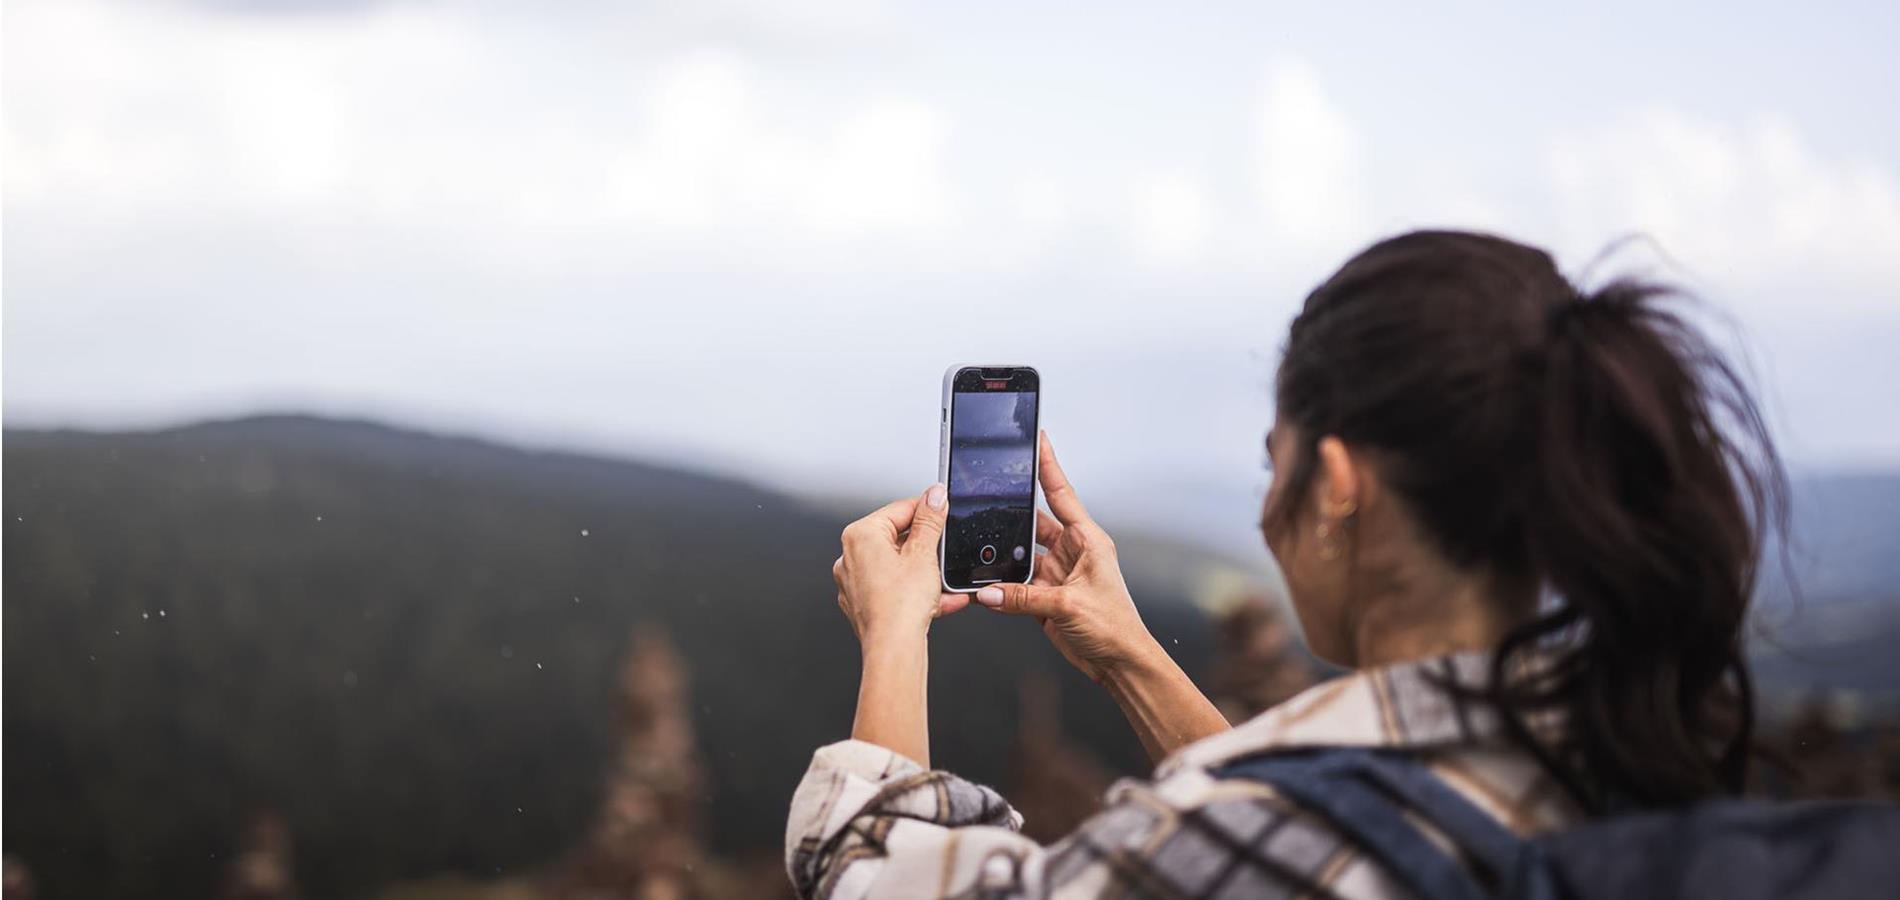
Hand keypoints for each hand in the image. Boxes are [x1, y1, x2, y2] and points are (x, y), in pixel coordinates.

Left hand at [832, 484, 968, 647]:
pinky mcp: (863, 604)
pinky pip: (893, 589)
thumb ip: (930, 520)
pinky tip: (940, 599)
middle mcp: (850, 557)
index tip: (943, 510)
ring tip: (945, 581)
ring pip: (897, 567)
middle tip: (945, 551)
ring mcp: (854, 583)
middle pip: (896, 539)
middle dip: (926, 548)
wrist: (893, 648)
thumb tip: (934, 496)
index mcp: (860, 536)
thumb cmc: (900, 605)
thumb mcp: (924, 554)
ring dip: (925, 573)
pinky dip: (915, 591)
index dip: (927, 510)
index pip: (899, 510)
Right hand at [976, 433, 1156, 682]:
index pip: (1061, 493)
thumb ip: (1024, 597)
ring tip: (978, 548)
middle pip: (1033, 521)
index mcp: (1088, 540)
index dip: (1047, 465)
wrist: (1120, 664)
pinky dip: (1000, 585)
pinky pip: (1016, 584)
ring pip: (1020, 555)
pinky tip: (984, 585)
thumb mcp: (1069, 605)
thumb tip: (988, 594)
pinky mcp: (1045, 597)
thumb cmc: (1114, 628)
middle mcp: (1072, 552)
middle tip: (986, 495)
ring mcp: (1057, 574)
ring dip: (1002, 555)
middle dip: (1011, 511)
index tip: (1037, 438)